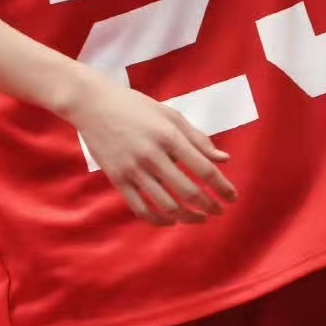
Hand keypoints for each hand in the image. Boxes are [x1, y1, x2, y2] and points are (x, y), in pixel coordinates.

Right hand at [65, 75, 237, 225]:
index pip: (203, 169)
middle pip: (188, 191)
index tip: (232, 198)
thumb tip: (224, 160)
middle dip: (209, 206)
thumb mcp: (170, 115)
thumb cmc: (136, 107)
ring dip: (188, 217)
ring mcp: (133, 169)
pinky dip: (159, 220)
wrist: (93, 105)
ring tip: (199, 218)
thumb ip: (198, 138)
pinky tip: (171, 220)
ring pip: (166, 205)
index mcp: (169, 135)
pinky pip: (141, 209)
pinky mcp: (117, 180)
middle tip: (219, 211)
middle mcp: (152, 154)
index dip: (222, 187)